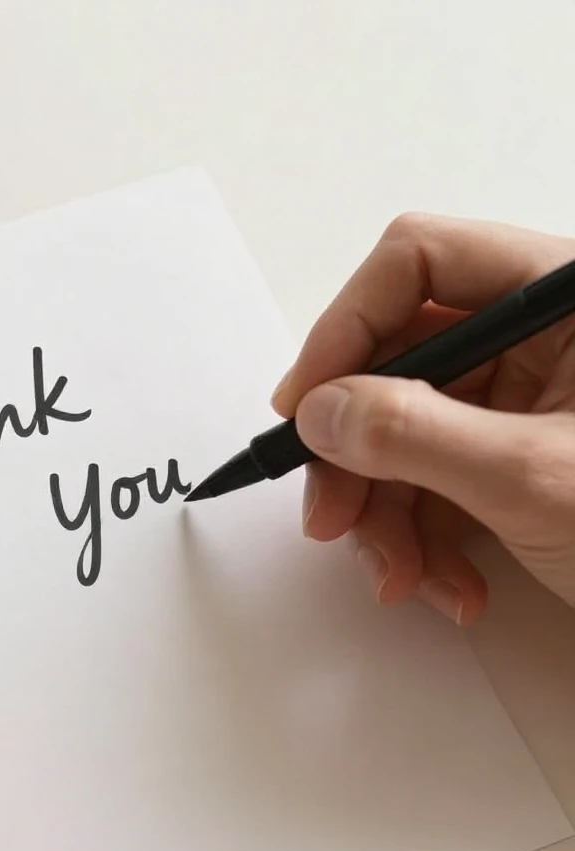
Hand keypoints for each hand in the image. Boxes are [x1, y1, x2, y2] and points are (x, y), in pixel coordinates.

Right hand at [274, 214, 574, 623]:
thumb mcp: (536, 479)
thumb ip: (414, 434)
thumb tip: (318, 412)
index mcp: (567, 297)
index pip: (419, 263)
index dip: (345, 329)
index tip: (305, 409)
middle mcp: (541, 337)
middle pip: (398, 362)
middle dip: (356, 451)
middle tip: (329, 516)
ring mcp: (526, 400)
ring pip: (402, 430)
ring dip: (385, 512)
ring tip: (402, 577)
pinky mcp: (513, 455)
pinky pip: (432, 478)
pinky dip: (423, 537)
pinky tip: (448, 585)